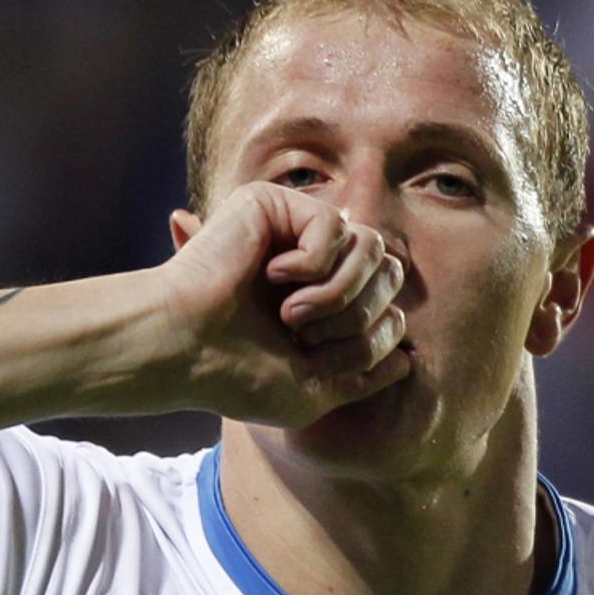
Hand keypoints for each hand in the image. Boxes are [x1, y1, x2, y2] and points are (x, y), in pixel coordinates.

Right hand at [158, 181, 408, 427]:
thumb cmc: (234, 375)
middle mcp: (309, 261)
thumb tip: (409, 359)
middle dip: (357, 315)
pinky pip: (336, 226)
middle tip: (304, 334)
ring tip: (292, 311)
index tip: (315, 356)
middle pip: (389, 273)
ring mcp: (292, 230)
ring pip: (371, 247)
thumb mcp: (312, 390)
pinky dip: (314, 262)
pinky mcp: (273, 204)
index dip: (372, 337)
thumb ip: (361, 375)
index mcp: (319, 302)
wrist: (184, 351)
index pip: (390, 307)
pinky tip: (273, 274)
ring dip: (337, 293)